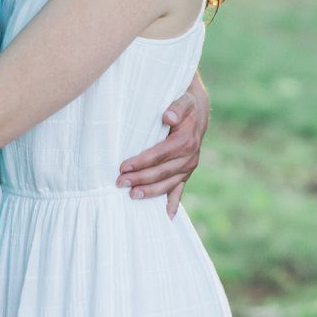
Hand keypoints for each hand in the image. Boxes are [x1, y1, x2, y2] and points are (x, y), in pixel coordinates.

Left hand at [118, 72, 208, 216]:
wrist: (197, 109)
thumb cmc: (183, 104)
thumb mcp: (182, 100)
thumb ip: (176, 107)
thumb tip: (167, 117)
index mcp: (186, 141)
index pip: (160, 154)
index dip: (141, 162)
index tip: (123, 166)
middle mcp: (189, 157)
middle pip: (162, 172)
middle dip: (140, 179)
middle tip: (119, 183)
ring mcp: (188, 167)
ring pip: (169, 184)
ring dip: (151, 192)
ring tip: (132, 196)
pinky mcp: (186, 171)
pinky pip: (180, 189)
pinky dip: (174, 202)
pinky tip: (167, 216)